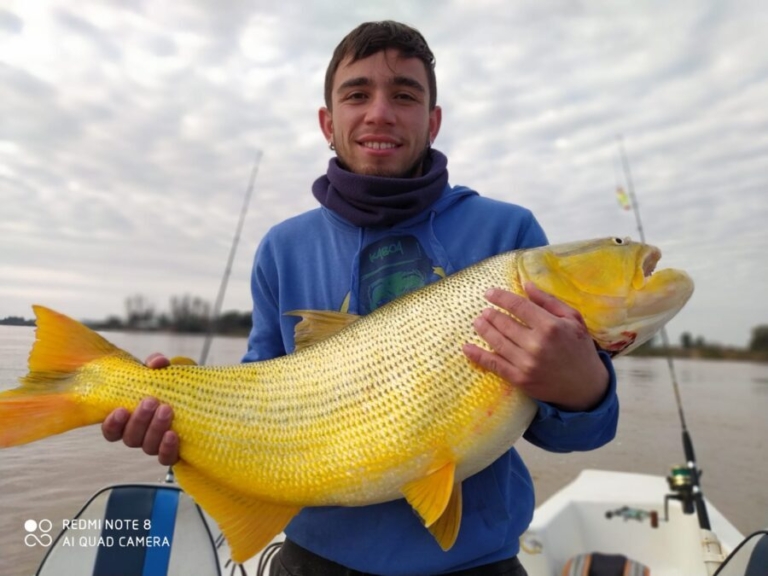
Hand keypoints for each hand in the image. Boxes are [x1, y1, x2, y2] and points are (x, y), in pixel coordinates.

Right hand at [101, 353, 179, 465]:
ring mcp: (156, 445)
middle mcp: (141, 435)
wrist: (203, 396)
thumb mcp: (167, 371)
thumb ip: (158, 364)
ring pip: (147, 446)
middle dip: (139, 420)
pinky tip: (172, 434)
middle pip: (130, 438)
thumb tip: (156, 362)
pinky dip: (167, 448)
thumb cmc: (177, 385)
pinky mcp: (174, 452)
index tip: (120, 410)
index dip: (111, 424)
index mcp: (131, 419)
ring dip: (155, 428)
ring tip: (166, 410)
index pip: (112, 430)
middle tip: (151, 401)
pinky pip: (166, 458)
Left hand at [463, 283, 608, 410]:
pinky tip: (467, 348)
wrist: (585, 386)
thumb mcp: (572, 319)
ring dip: (483, 330)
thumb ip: (548, 301)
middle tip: (484, 311)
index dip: (501, 298)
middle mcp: (536, 344)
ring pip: (497, 342)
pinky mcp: (519, 379)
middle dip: (490, 315)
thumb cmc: (579, 348)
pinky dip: (478, 356)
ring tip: (477, 322)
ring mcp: (526, 363)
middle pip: (504, 324)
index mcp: (550, 326)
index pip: (518, 306)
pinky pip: (494, 365)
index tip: (489, 293)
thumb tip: (526, 285)